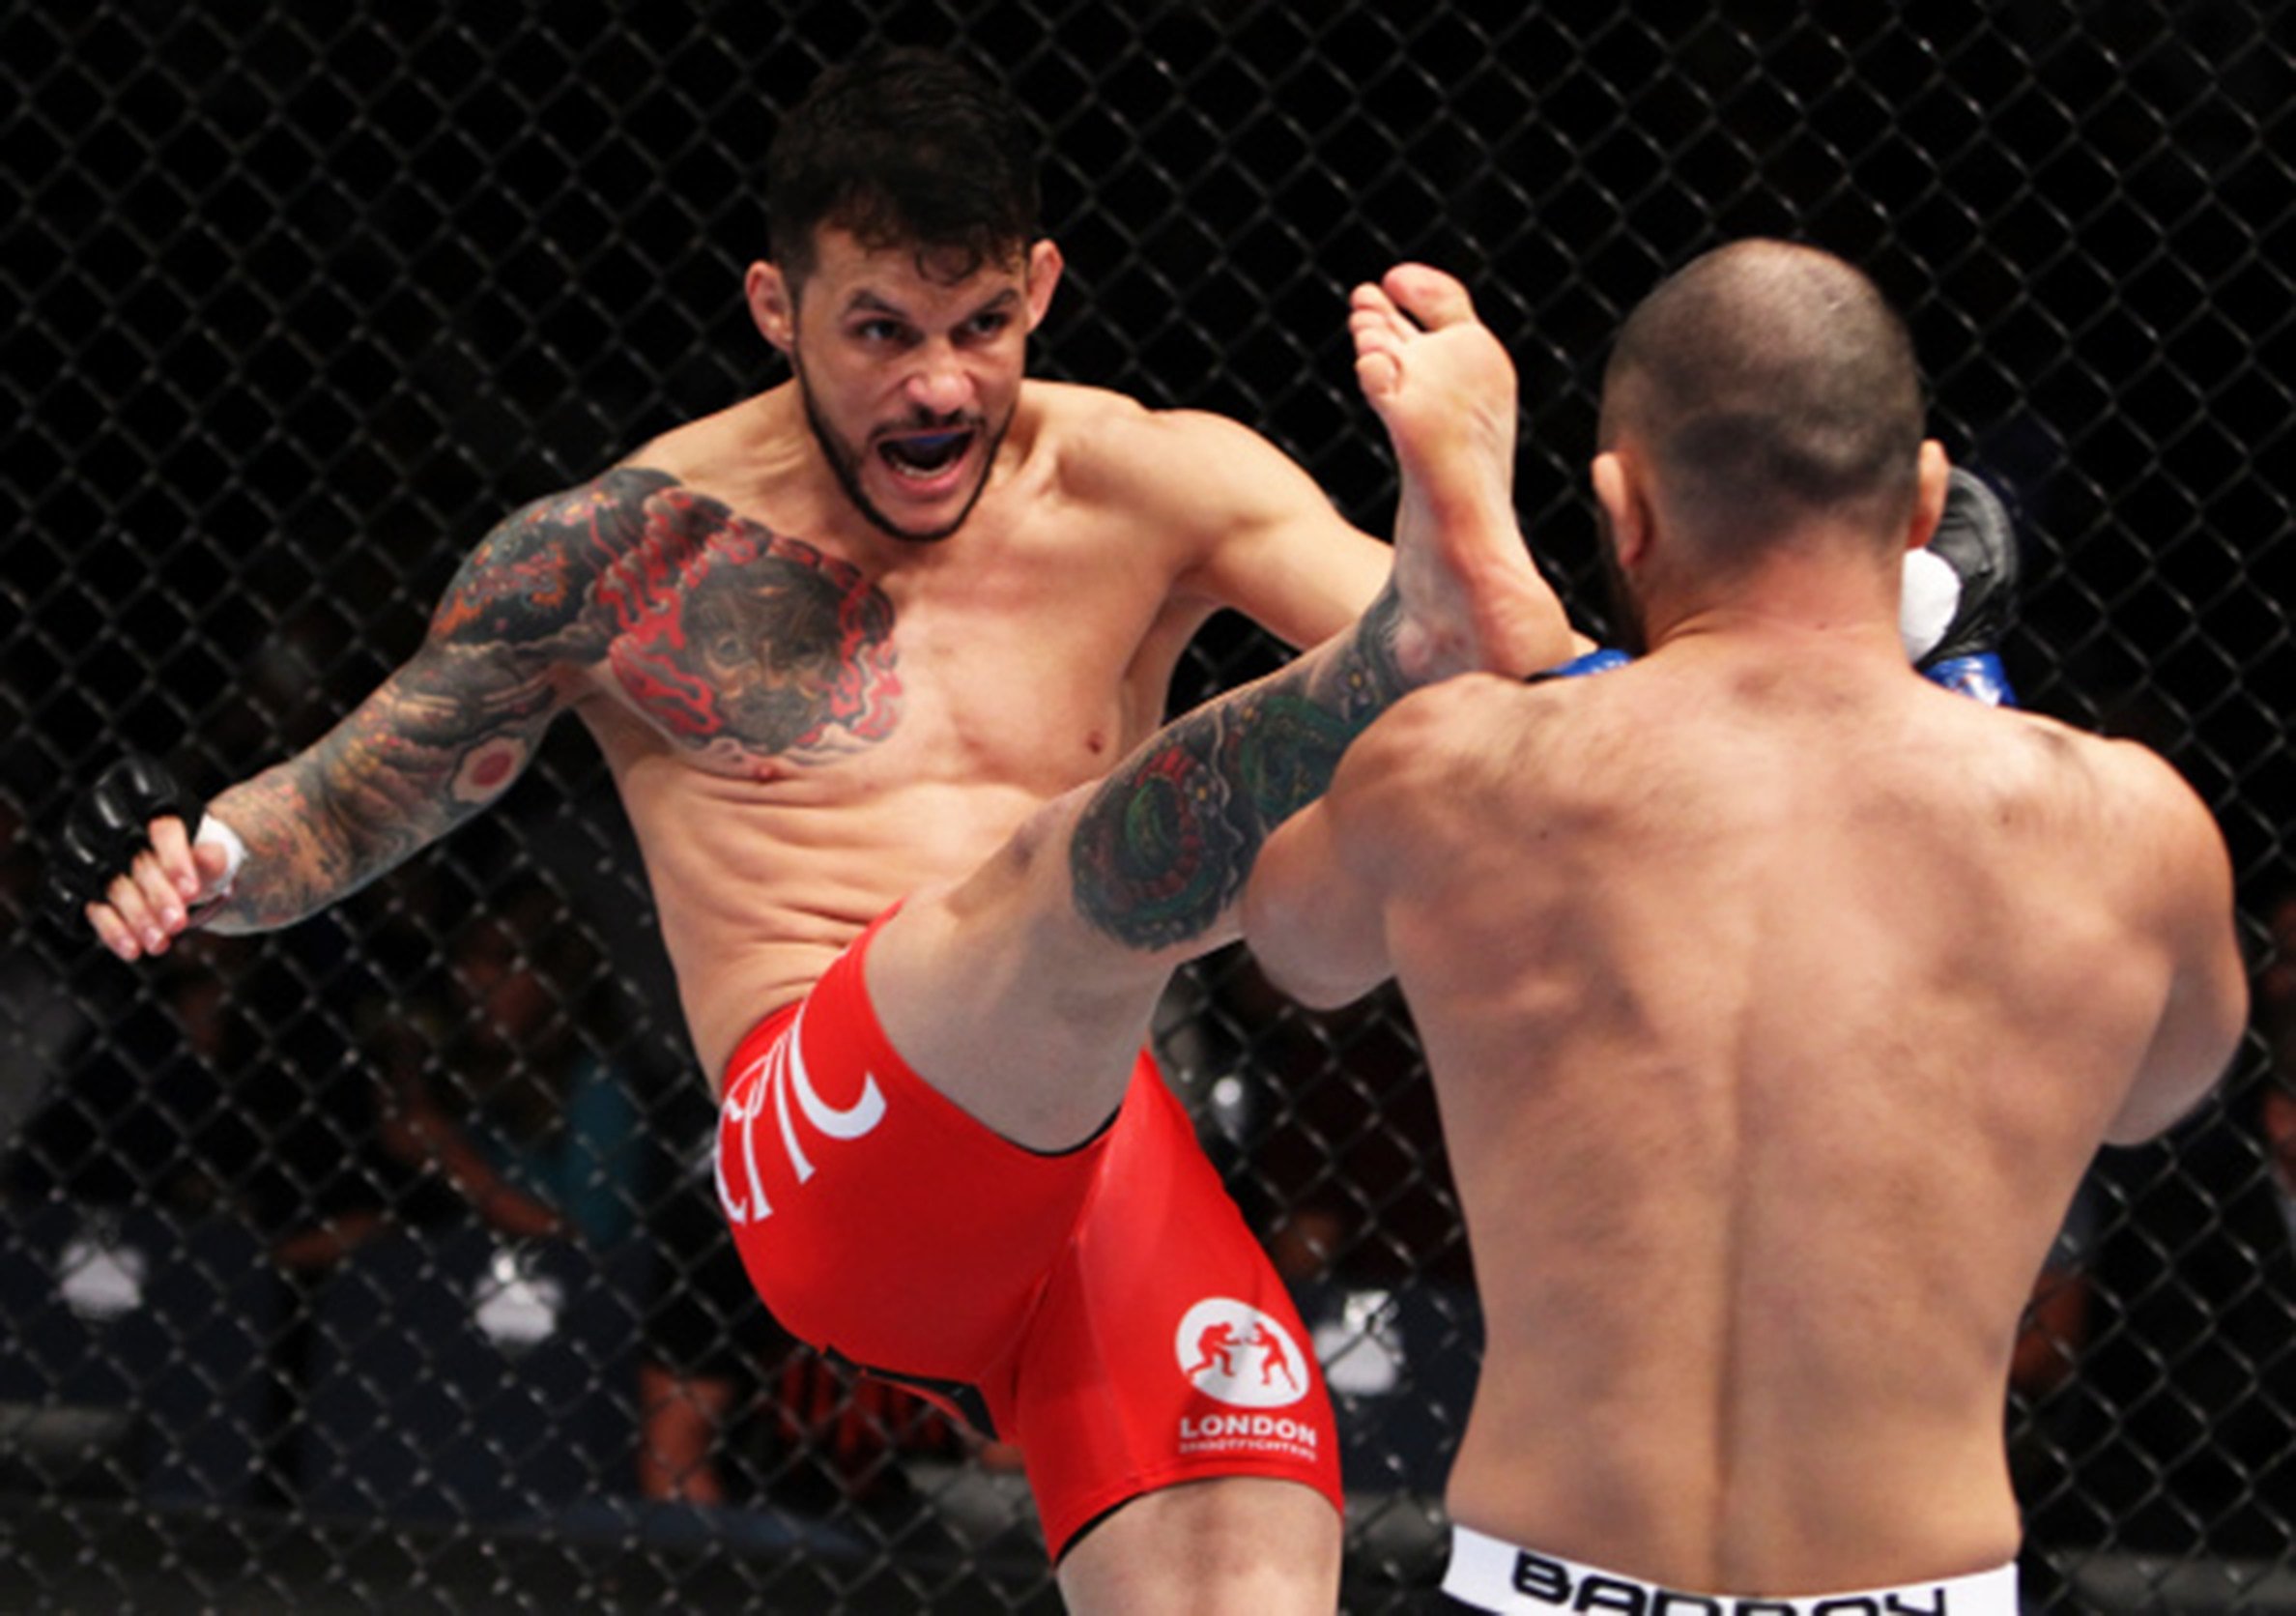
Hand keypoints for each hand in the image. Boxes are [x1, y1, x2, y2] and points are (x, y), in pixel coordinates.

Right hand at [48, 755, 238, 959]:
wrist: (167, 862)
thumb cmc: (194, 848)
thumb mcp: (213, 846)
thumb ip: (212, 855)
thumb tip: (214, 855)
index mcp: (137, 784)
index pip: (156, 822)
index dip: (173, 858)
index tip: (192, 892)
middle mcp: (98, 808)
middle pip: (126, 854)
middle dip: (154, 893)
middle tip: (180, 925)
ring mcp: (76, 842)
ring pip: (102, 881)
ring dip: (132, 915)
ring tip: (161, 943)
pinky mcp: (64, 877)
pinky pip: (76, 904)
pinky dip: (107, 927)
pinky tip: (132, 949)